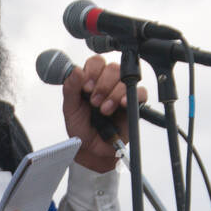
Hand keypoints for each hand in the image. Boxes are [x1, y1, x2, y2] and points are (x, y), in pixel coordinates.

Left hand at [62, 55, 147, 171]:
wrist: (91, 149)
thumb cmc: (81, 127)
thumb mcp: (70, 108)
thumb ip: (70, 89)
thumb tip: (76, 70)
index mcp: (92, 79)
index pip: (96, 62)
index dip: (92, 71)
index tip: (86, 87)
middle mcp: (108, 82)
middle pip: (112, 68)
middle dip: (102, 85)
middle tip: (94, 102)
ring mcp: (122, 91)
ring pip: (125, 78)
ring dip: (113, 93)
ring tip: (104, 110)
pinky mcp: (134, 103)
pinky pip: (140, 92)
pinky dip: (130, 96)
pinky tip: (121, 104)